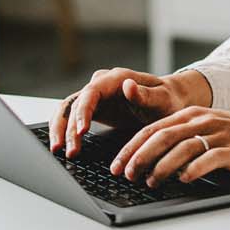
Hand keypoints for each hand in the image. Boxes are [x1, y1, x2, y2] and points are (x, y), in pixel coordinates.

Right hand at [46, 68, 210, 158]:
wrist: (171, 101)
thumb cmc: (168, 100)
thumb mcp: (162, 99)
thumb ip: (145, 94)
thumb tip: (127, 85)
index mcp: (116, 79)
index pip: (90, 93)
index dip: (82, 112)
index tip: (81, 131)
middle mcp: (101, 84)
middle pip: (74, 102)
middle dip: (67, 127)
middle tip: (68, 150)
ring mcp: (95, 96)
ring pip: (68, 109)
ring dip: (60, 129)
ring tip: (59, 151)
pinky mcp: (93, 108)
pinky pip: (72, 116)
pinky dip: (64, 130)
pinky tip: (61, 145)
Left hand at [108, 107, 229, 187]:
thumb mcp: (205, 129)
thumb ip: (179, 137)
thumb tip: (149, 157)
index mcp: (189, 115)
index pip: (152, 129)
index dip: (131, 147)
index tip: (116, 164)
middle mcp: (200, 121)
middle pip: (161, 137)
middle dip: (139, 157)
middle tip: (125, 174)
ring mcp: (216, 134)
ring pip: (181, 148)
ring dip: (162, 166)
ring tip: (150, 182)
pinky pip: (208, 159)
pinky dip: (193, 170)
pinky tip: (183, 180)